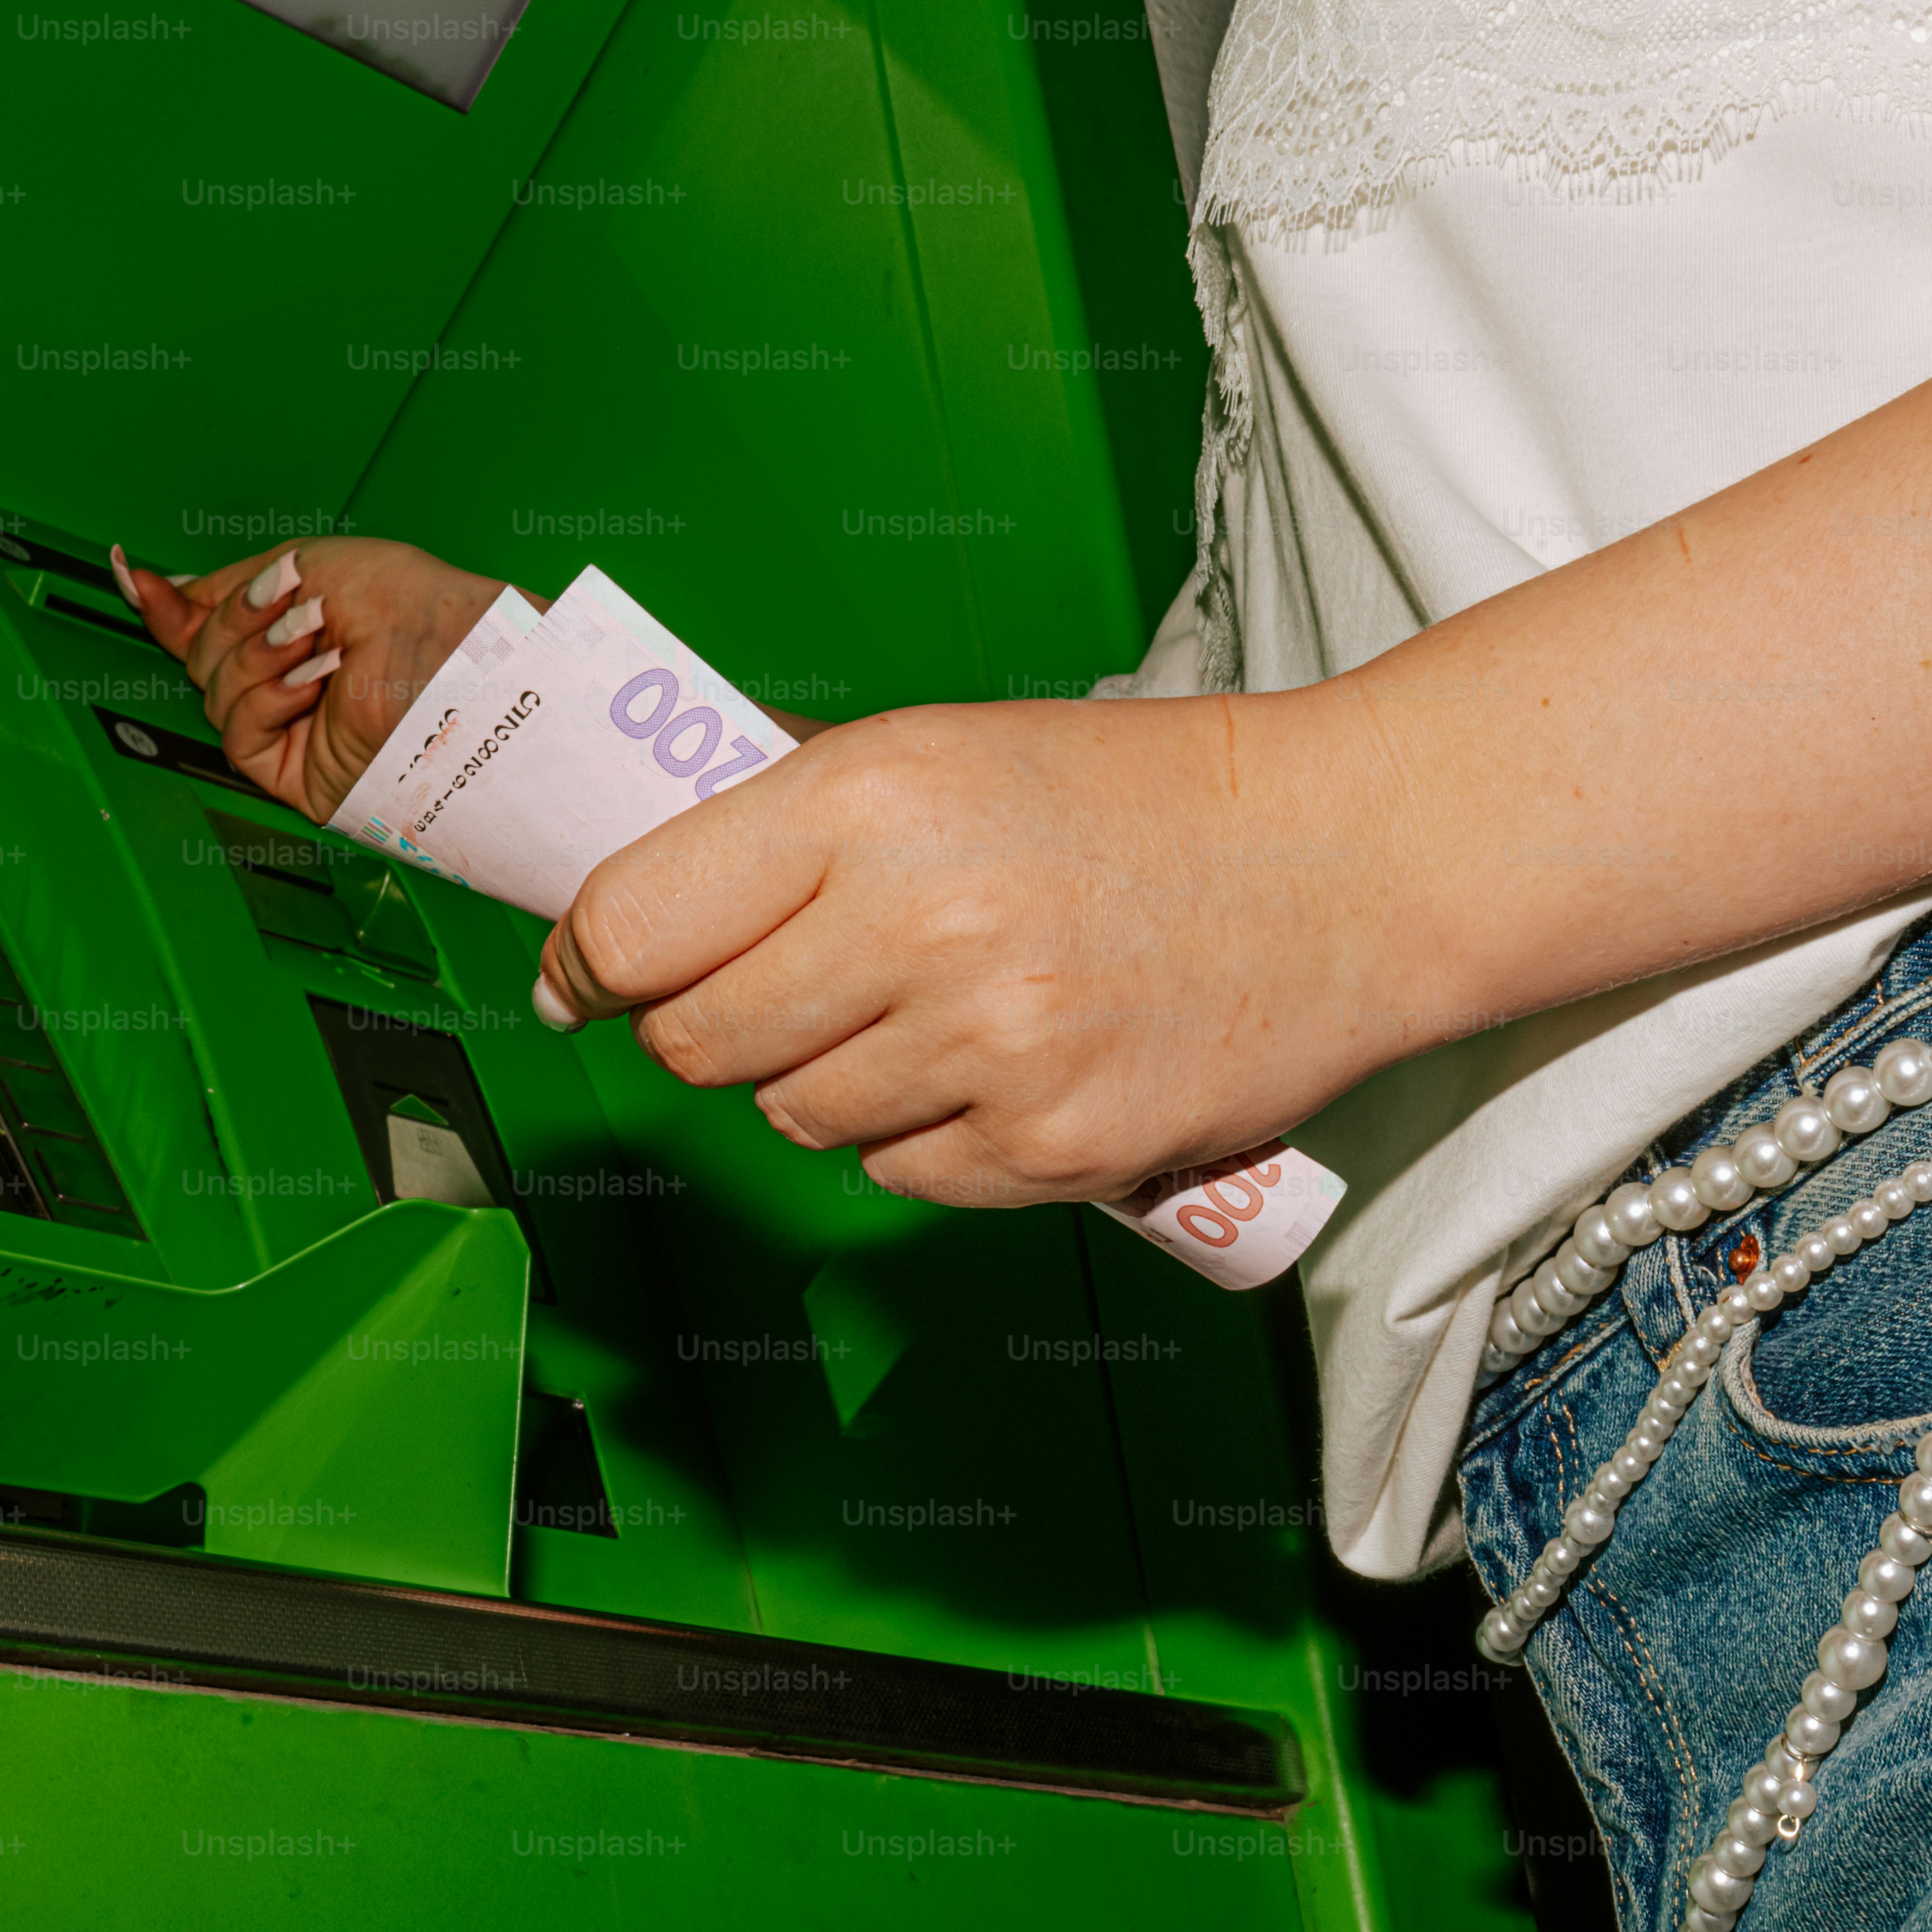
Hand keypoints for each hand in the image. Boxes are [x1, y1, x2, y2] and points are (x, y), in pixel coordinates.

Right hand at [116, 537, 523, 820]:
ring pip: (212, 692)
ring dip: (257, 656)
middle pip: (200, 655)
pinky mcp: (298, 770)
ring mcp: (293, 725)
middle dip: (236, 622)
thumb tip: (160, 592)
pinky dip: (268, 698)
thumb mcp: (313, 564)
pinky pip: (239, 734)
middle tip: (290, 603)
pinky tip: (313, 681)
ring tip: (315, 638)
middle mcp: (290, 676)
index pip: (206, 623)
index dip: (166, 604)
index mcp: (293, 626)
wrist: (462, 657)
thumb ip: (230, 584)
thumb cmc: (419, 606)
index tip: (129, 572)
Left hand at [532, 697, 1406, 1204]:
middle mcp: (918, 926)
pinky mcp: (1050, 1149)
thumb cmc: (1128, 800)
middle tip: (773, 990)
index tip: (590, 973)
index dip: (590, 958)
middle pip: (696, 1042)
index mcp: (869, 801)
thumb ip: (777, 833)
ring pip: (796, 1117)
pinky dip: (923, 1136)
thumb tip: (614, 925)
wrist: (1341, 864)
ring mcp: (989, 1049)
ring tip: (925, 1011)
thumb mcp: (935, 755)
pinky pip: (899, 1176)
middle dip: (703, 1026)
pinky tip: (996, 1065)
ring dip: (826, 1079)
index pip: (633, 924)